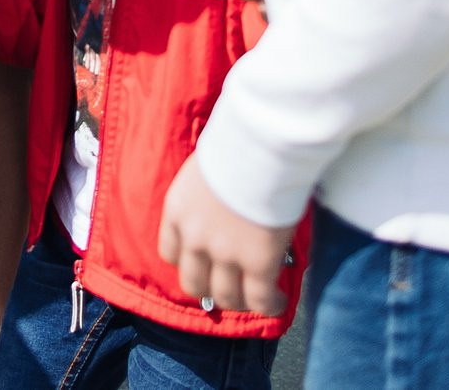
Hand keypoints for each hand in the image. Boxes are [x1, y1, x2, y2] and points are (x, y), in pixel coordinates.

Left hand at [158, 155, 292, 315]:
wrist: (261, 145)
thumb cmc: (237, 142)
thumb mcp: (206, 167)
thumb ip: (207, 192)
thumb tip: (225, 199)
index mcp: (177, 210)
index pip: (170, 252)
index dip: (189, 263)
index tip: (204, 264)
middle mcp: (194, 237)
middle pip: (193, 283)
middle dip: (210, 290)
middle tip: (230, 288)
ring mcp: (224, 253)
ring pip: (225, 296)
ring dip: (241, 302)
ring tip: (258, 298)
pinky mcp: (258, 262)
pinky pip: (260, 299)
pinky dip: (269, 306)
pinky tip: (278, 301)